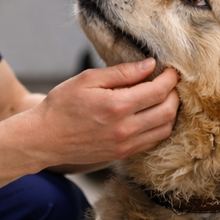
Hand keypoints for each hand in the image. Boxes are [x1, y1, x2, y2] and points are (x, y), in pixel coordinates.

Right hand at [22, 58, 178, 167]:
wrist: (44, 138)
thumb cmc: (62, 105)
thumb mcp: (88, 80)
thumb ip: (122, 72)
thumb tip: (150, 65)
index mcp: (117, 106)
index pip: (158, 91)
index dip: (170, 78)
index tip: (171, 70)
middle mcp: (125, 128)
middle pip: (168, 111)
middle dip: (174, 94)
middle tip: (169, 83)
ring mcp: (125, 144)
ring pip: (164, 129)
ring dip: (170, 112)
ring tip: (163, 98)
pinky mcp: (122, 154)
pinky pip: (152, 141)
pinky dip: (160, 127)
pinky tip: (152, 115)